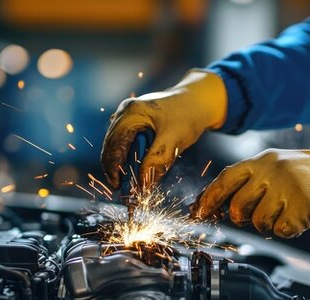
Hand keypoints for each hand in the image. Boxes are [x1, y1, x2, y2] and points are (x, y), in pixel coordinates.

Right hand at [101, 69, 226, 187]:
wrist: (198, 101)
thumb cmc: (188, 115)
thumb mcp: (173, 139)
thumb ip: (157, 160)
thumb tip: (142, 184)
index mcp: (131, 113)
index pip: (114, 146)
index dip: (113, 169)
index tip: (117, 187)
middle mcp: (124, 113)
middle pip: (111, 146)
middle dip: (116, 169)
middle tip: (123, 189)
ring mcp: (127, 117)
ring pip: (117, 146)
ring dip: (123, 164)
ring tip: (132, 182)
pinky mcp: (133, 123)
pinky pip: (126, 143)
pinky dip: (130, 157)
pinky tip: (138, 169)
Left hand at [192, 130, 309, 237]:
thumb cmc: (308, 174)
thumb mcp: (276, 166)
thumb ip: (250, 181)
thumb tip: (218, 206)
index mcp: (261, 160)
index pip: (226, 179)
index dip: (209, 198)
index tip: (199, 213)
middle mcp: (271, 171)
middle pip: (238, 207)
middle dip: (244, 218)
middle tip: (262, 213)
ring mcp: (287, 187)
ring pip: (259, 222)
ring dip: (269, 224)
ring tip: (286, 211)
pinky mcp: (303, 205)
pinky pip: (281, 230)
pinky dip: (289, 229)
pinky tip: (300, 216)